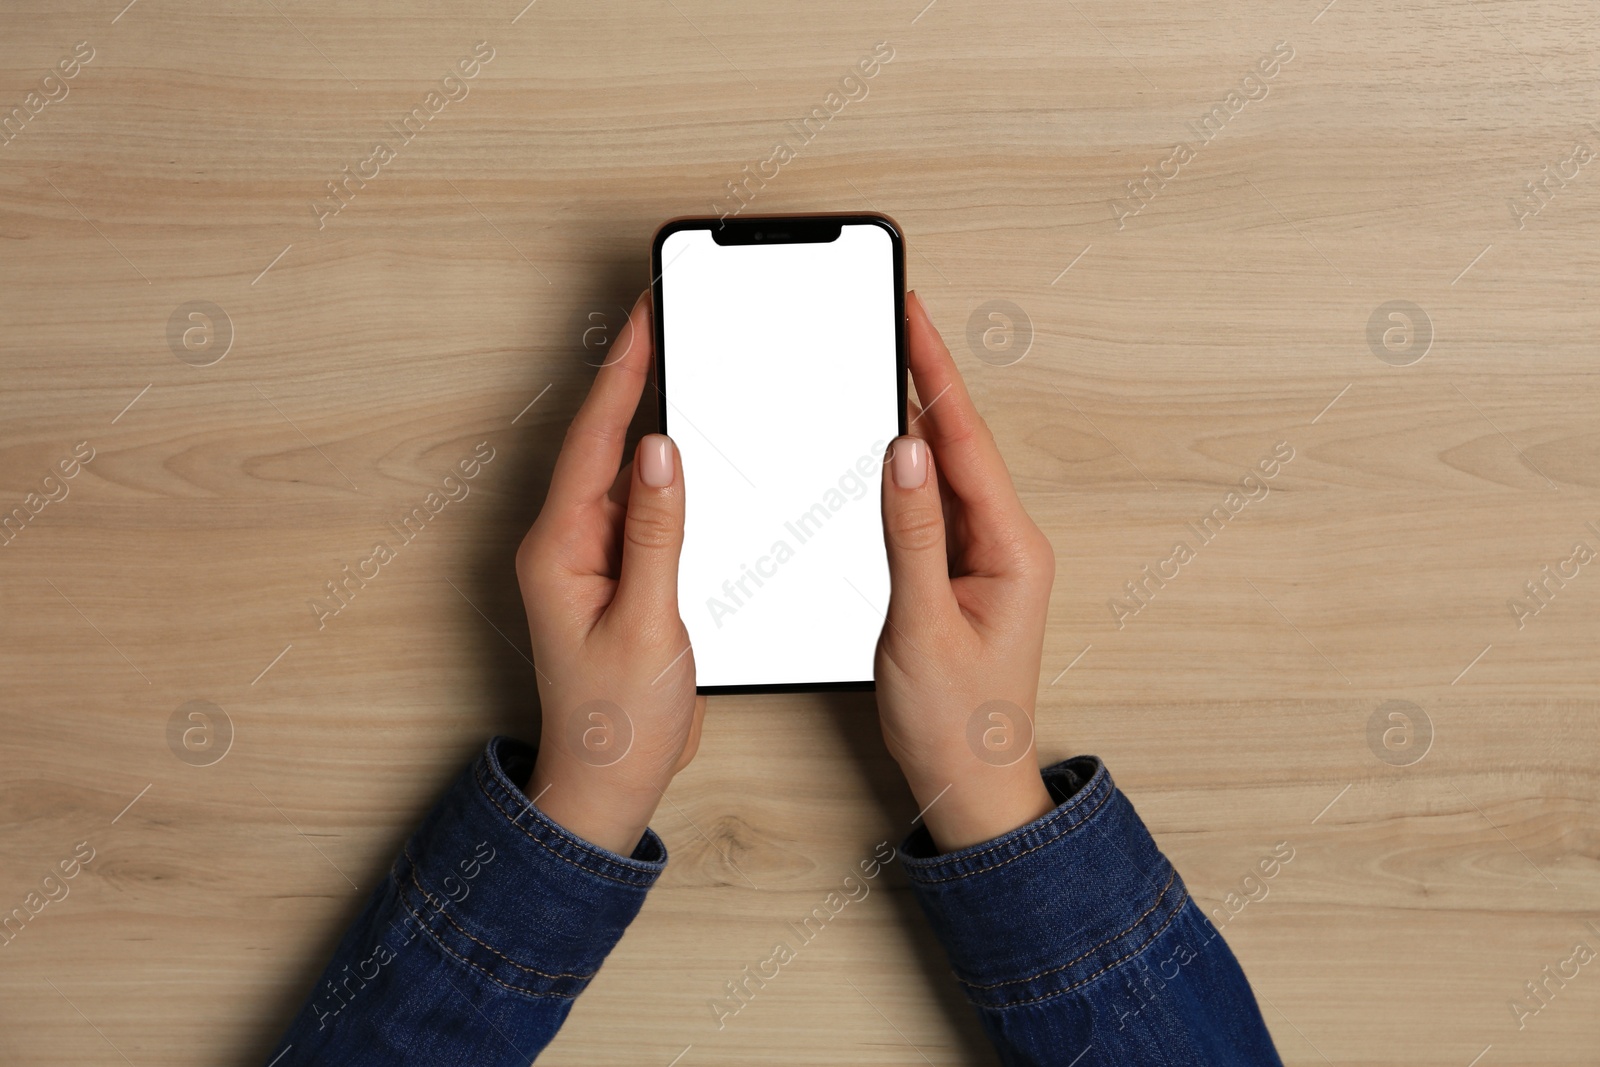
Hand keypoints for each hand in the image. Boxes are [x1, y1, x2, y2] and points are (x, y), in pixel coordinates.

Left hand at [515, 290, 705, 855]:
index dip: (623, 372)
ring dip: (647, 415)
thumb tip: (658, 450)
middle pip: (600, 442)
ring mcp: (590, 558)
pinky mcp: (618, 575)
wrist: (608, 783)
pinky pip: (640, 505)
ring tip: (678, 356)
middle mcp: (566, 544)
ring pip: (618, 470)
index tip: (647, 316)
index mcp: (559, 548)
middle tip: (664, 315)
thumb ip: (655, 532)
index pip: (595, 440)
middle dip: (632, 375)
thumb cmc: (616, 721)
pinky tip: (689, 447)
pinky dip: (666, 470)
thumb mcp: (647, 622)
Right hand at [874, 291, 1056, 851]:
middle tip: (890, 319)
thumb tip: (904, 453)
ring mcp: (982, 558)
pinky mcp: (958, 573)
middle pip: (959, 444)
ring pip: (943, 473)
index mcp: (1012, 549)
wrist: (969, 787)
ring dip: (911, 421)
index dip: (935, 372)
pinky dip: (901, 474)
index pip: (967, 441)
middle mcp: (1005, 544)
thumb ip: (910, 535)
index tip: (912, 316)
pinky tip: (877, 449)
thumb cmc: (956, 723)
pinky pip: (930, 508)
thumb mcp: (922, 626)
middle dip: (924, 379)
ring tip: (878, 362)